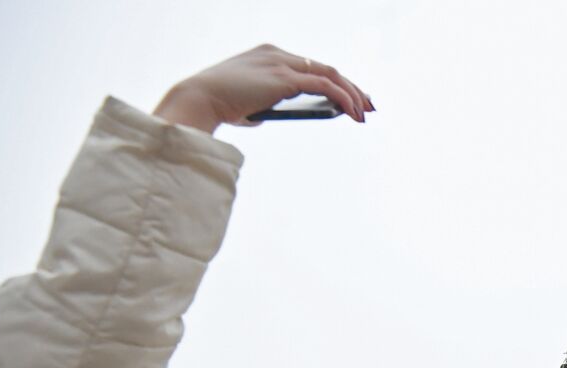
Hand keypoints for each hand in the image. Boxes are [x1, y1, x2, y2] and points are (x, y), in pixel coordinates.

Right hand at [154, 44, 372, 132]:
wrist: (199, 98)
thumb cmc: (217, 104)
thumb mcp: (243, 101)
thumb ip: (258, 102)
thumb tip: (267, 114)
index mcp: (269, 55)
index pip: (310, 66)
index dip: (333, 82)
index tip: (349, 98)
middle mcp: (279, 54)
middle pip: (325, 68)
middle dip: (351, 87)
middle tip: (368, 105)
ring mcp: (283, 64)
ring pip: (330, 75)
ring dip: (352, 95)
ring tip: (365, 113)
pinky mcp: (286, 78)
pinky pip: (325, 85)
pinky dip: (344, 98)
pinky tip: (353, 113)